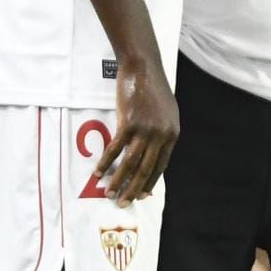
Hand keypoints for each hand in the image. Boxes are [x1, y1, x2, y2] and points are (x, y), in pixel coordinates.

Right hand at [94, 55, 178, 207]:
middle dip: (133, 189)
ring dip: (118, 181)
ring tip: (108, 193)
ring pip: (130, 163)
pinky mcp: (129, 122)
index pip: (160, 166)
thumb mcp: (166, 112)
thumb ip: (162, 132)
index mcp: (172, 134)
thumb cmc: (153, 87)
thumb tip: (154, 152)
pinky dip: (106, 162)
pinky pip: (115, 148)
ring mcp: (145, 129)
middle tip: (123, 203)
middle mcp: (161, 135)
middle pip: (145, 169)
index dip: (150, 183)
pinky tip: (98, 172)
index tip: (140, 196)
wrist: (143, 67)